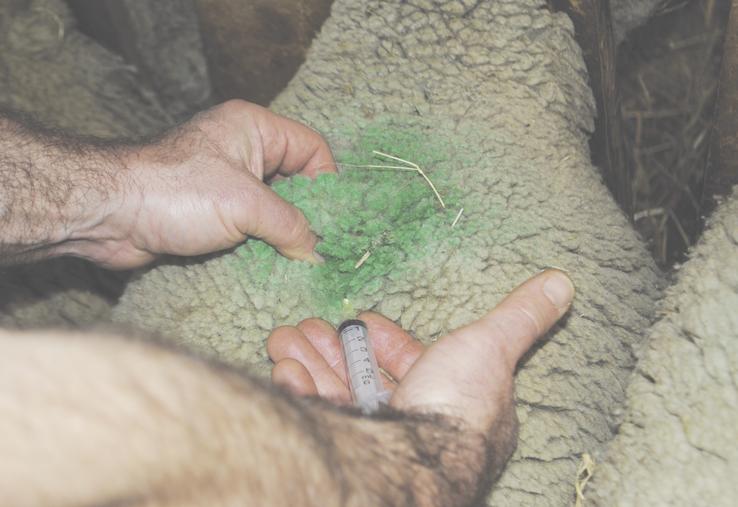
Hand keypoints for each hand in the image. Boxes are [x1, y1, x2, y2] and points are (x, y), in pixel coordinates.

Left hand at [89, 100, 335, 268]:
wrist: (110, 215)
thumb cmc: (175, 192)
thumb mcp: (245, 205)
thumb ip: (290, 226)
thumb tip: (318, 253)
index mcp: (255, 129)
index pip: (312, 149)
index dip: (328, 182)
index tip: (334, 219)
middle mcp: (244, 152)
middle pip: (296, 182)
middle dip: (309, 215)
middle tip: (324, 246)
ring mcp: (227, 184)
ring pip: (274, 209)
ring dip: (285, 236)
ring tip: (302, 263)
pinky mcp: (212, 213)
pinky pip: (251, 228)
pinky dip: (263, 246)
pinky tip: (274, 267)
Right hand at [268, 269, 573, 444]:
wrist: (414, 461)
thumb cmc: (457, 406)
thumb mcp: (492, 346)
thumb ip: (521, 316)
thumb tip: (563, 283)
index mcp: (450, 400)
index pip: (411, 364)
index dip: (381, 339)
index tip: (356, 319)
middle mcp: (414, 425)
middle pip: (364, 379)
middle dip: (331, 348)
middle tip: (305, 327)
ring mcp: (378, 442)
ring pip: (335, 396)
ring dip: (307, 364)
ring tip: (283, 339)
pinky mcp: (348, 451)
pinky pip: (317, 417)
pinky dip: (298, 391)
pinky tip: (285, 371)